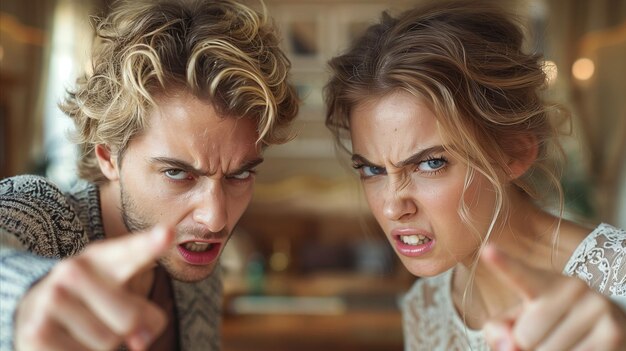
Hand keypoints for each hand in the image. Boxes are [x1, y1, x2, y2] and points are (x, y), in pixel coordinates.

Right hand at [15, 226, 173, 350]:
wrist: (33, 309)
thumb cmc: (93, 299)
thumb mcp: (122, 293)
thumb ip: (145, 313)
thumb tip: (140, 342)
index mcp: (103, 257)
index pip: (131, 251)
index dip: (150, 244)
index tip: (168, 234)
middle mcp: (73, 270)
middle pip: (130, 318)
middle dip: (129, 328)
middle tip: (109, 317)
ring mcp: (51, 299)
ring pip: (107, 341)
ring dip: (104, 344)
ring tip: (83, 326)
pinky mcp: (36, 331)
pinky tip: (67, 339)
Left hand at [481, 244, 625, 350]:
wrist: (604, 330)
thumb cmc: (552, 326)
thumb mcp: (519, 322)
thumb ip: (499, 330)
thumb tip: (509, 347)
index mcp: (543, 282)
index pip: (519, 276)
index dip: (503, 264)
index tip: (487, 250)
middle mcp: (572, 287)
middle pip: (525, 338)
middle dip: (529, 347)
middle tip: (548, 336)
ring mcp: (595, 307)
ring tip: (565, 343)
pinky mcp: (612, 332)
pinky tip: (580, 349)